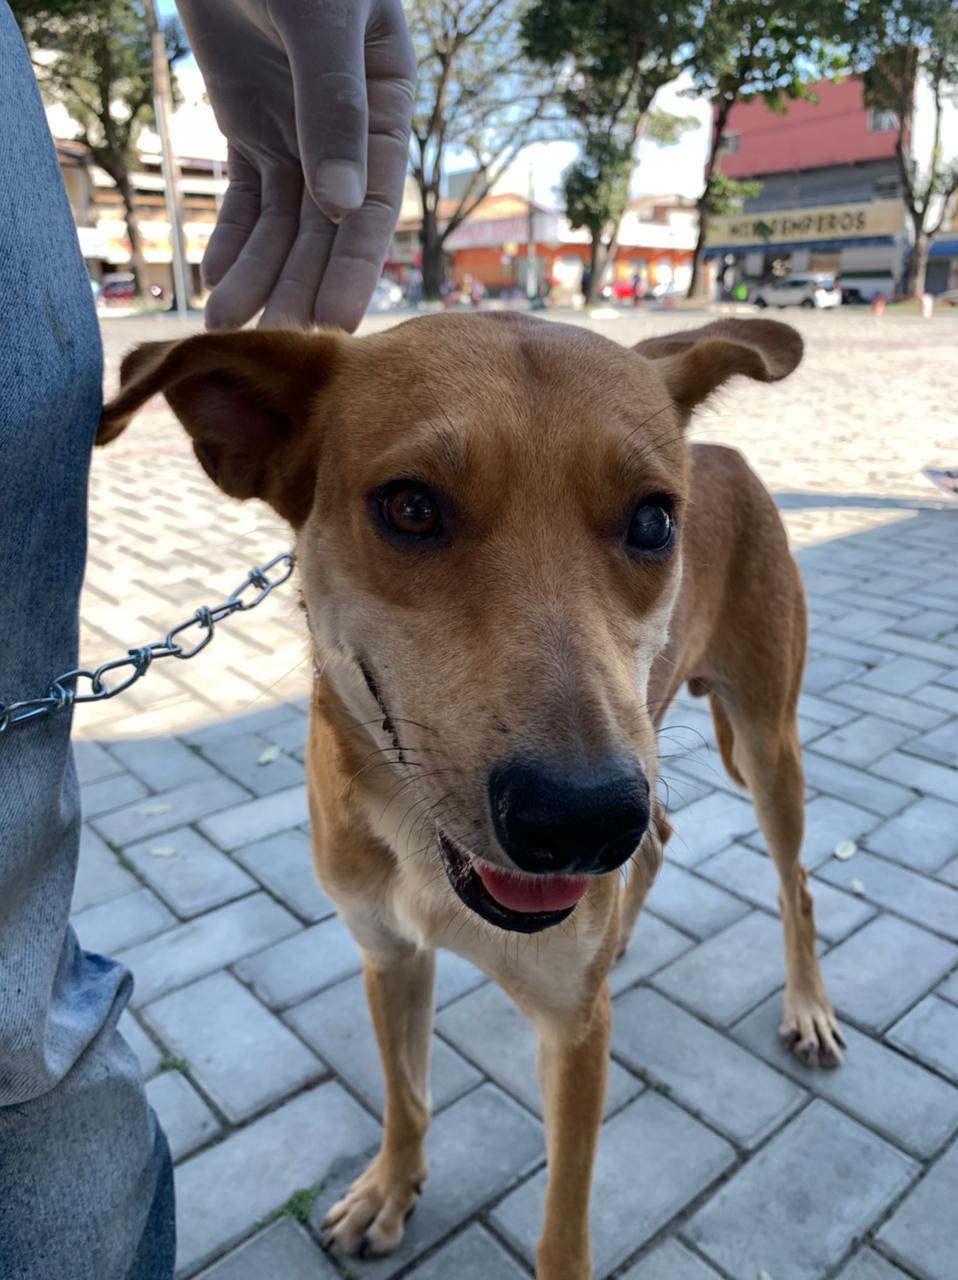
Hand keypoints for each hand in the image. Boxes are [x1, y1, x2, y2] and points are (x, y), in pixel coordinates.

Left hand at [175, 0, 414, 331]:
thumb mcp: (323, 16)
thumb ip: (334, 106)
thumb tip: (342, 204)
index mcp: (387, 107)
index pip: (376, 202)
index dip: (354, 264)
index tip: (336, 320)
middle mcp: (347, 135)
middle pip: (325, 227)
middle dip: (298, 284)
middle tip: (277, 345)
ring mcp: (299, 134)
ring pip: (282, 223)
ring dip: (258, 275)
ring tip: (228, 327)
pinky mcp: (253, 130)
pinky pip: (246, 200)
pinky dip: (231, 241)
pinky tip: (216, 286)